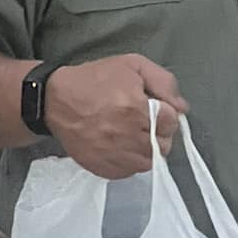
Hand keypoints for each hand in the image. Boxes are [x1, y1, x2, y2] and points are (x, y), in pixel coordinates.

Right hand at [46, 55, 185, 177]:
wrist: (54, 101)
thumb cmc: (94, 80)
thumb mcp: (131, 65)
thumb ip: (163, 82)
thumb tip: (182, 107)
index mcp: (135, 108)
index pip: (171, 121)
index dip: (166, 113)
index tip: (155, 109)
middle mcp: (127, 135)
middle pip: (164, 144)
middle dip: (160, 132)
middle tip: (145, 122)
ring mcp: (115, 155)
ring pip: (150, 161)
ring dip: (148, 149)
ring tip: (135, 135)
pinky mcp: (104, 168)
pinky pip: (131, 172)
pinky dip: (131, 162)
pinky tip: (123, 146)